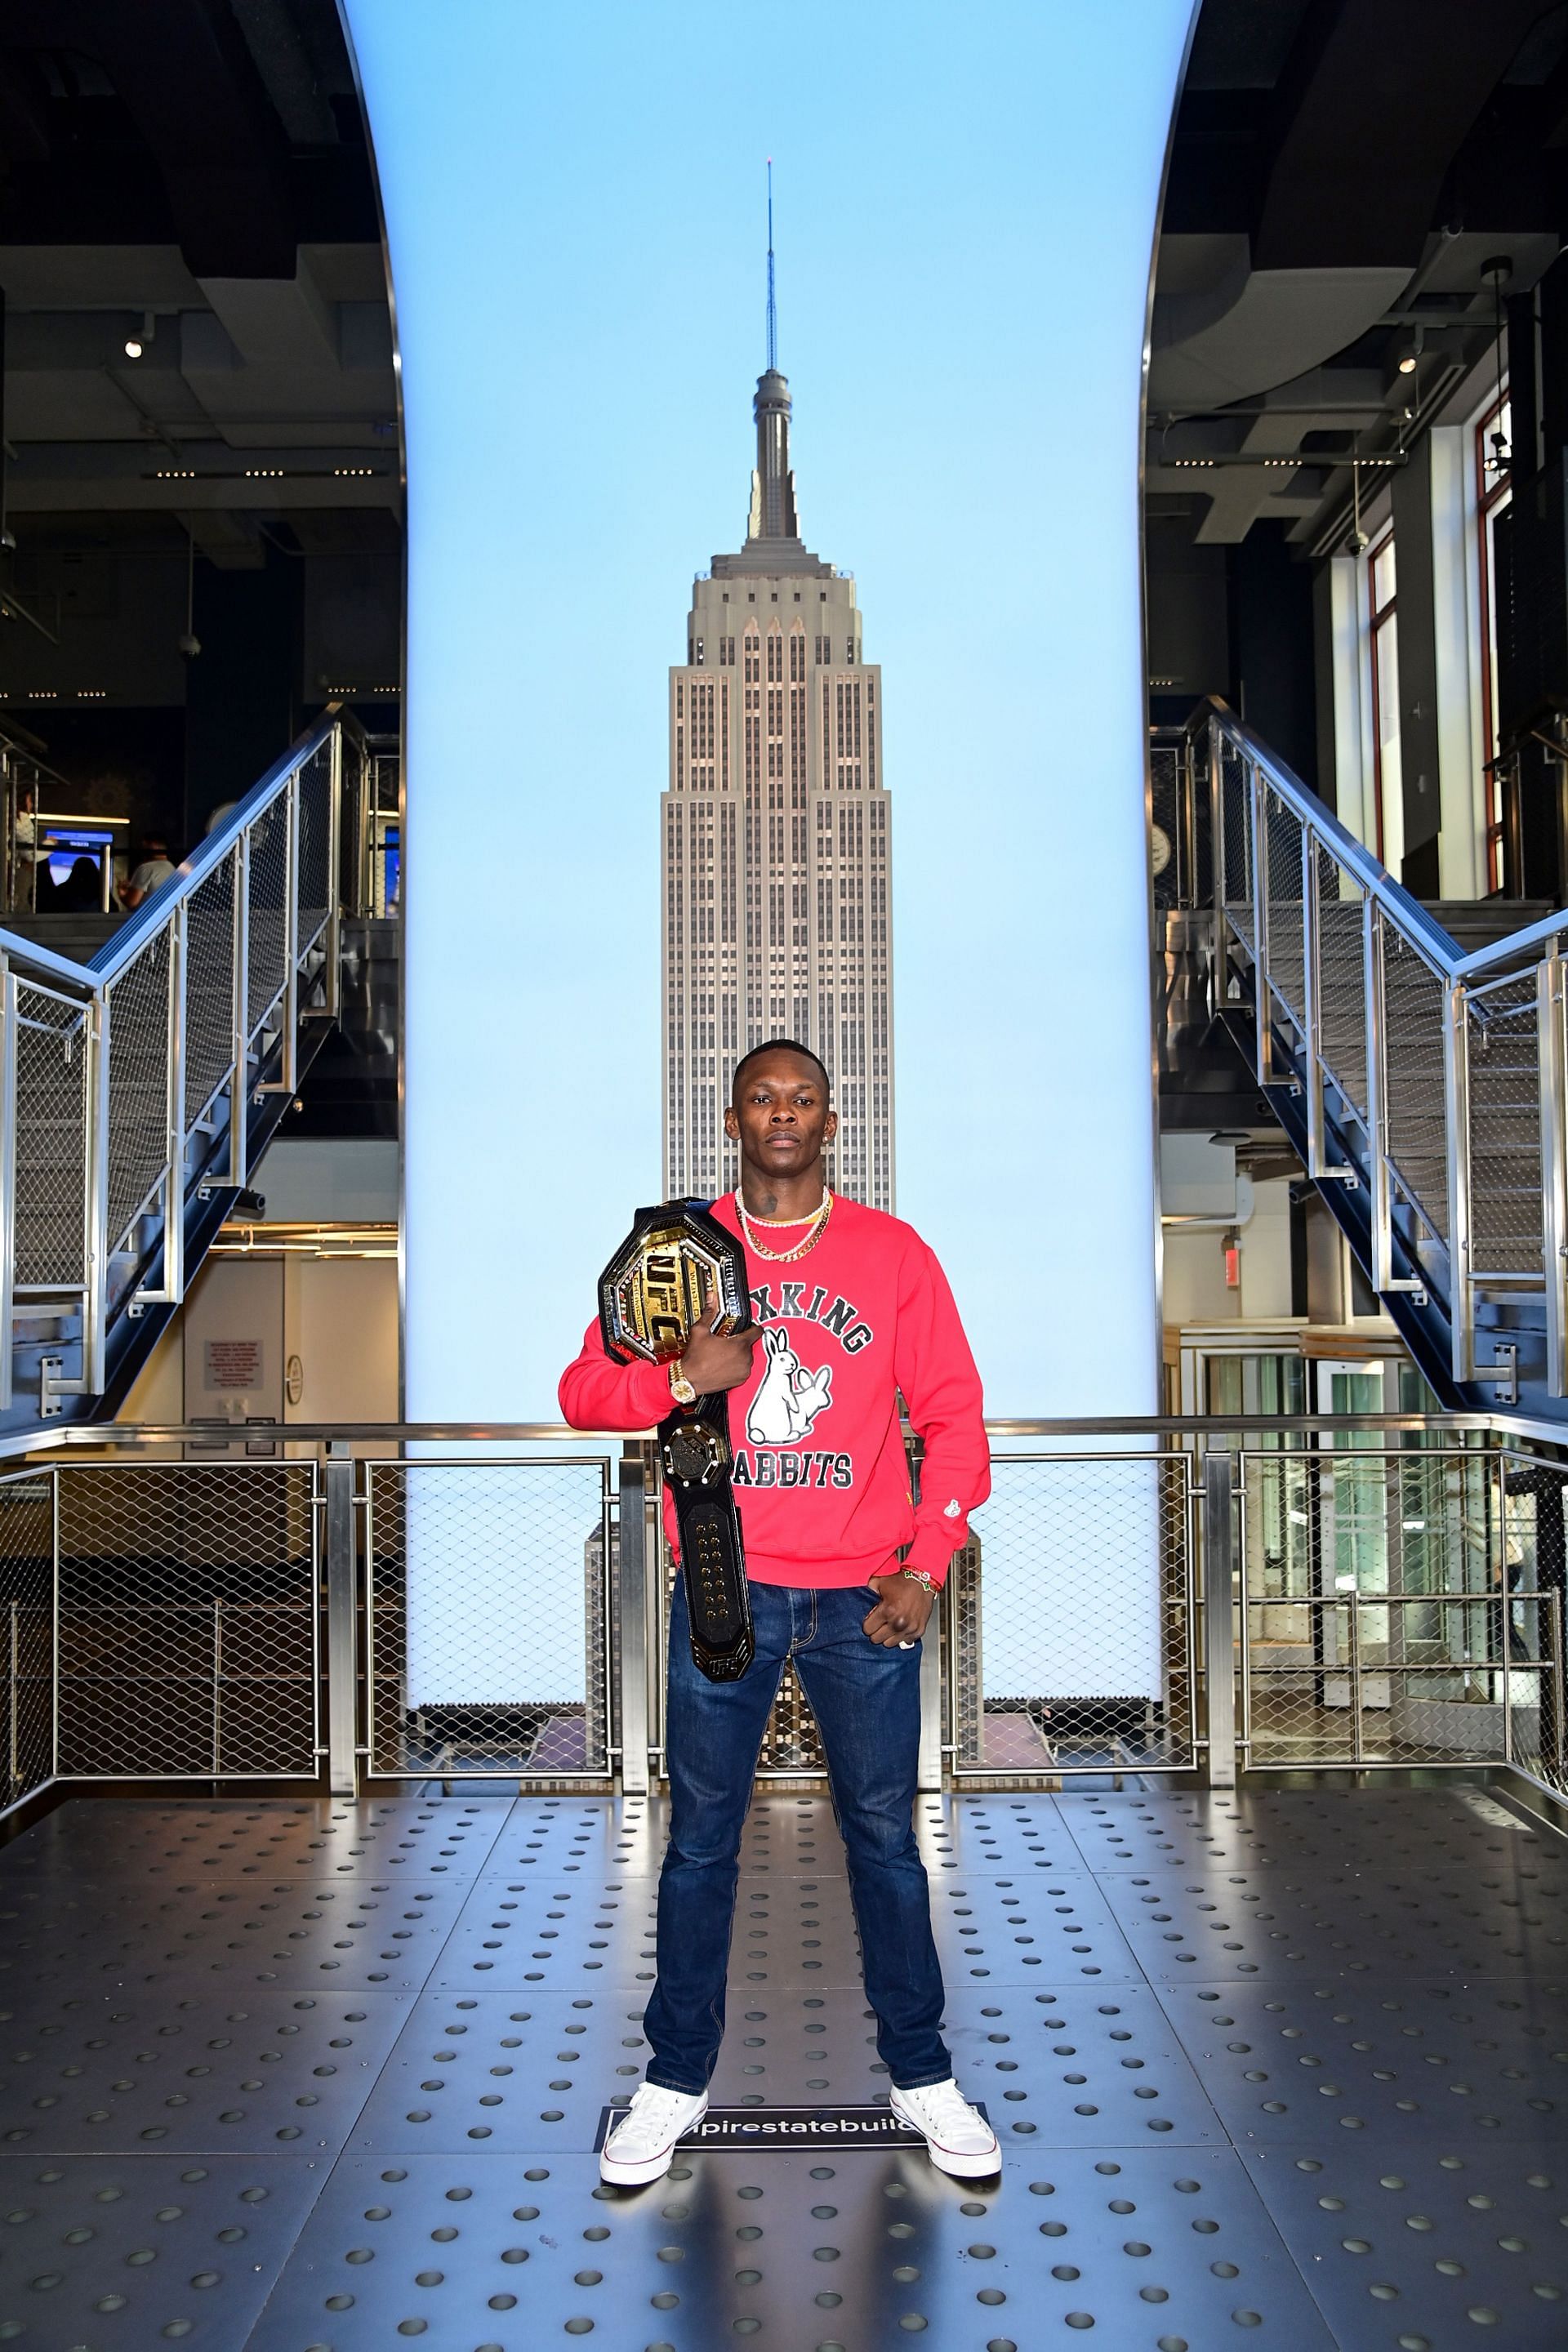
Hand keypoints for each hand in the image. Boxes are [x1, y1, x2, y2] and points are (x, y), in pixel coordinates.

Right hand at [678, 1272, 763, 1394]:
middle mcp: (745, 1358)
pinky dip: (737, 1366)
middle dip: (739, 1341)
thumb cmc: (695, 1360)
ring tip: (724, 1353)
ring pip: (747, 1357)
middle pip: (749, 1344)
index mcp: (739, 1345)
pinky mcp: (740, 1381)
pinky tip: (724, 1363)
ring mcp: (744, 1371)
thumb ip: (709, 1313)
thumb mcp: (700, 1331)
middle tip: (727, 1340)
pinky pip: (744, 1369)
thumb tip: (711, 1299)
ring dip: (739, 1354)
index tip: (749, 1325)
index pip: (757, 1331)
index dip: (753, 1326)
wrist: (689, 1380)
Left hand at [862, 1570, 933, 1647]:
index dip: (867, 1624)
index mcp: (888, 1611)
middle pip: (876, 1639)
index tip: (871, 1620)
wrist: (923, 1580)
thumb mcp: (880, 1582)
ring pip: (889, 1644)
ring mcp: (909, 1628)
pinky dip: (902, 1636)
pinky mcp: (919, 1631)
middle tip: (880, 1623)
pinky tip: (901, 1627)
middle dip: (876, 1631)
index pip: (868, 1629)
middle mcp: (899, 1622)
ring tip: (890, 1625)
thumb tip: (859, 1597)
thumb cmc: (903, 1582)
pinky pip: (904, 1642)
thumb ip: (868, 1591)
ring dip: (888, 1636)